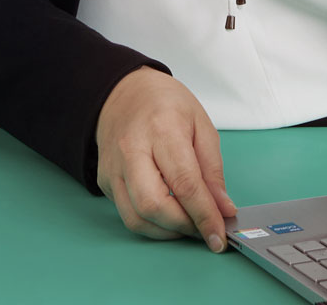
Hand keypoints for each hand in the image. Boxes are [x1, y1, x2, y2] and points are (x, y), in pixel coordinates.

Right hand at [94, 67, 237, 251]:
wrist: (124, 92)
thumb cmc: (165, 104)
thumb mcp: (201, 124)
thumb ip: (213, 169)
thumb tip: (223, 208)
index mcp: (162, 129)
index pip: (184, 183)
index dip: (204, 215)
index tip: (218, 235)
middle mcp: (131, 150)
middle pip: (154, 205)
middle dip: (183, 226)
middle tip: (203, 227)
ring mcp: (113, 167)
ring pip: (136, 217)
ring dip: (167, 231)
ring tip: (188, 223)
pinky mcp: (104, 181)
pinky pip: (127, 214)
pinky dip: (151, 223)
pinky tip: (168, 214)